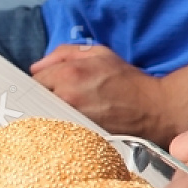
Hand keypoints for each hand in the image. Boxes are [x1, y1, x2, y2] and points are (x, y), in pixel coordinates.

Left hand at [30, 44, 177, 143]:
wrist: (154, 109)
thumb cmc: (127, 79)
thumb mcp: (98, 53)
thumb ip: (64, 53)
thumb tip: (36, 66)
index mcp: (69, 73)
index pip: (34, 79)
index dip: (40, 82)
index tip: (48, 86)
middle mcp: (67, 96)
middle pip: (35, 99)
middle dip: (41, 98)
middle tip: (55, 99)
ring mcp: (72, 118)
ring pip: (44, 116)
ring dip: (48, 113)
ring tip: (63, 111)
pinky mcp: (80, 135)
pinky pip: (58, 131)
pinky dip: (59, 127)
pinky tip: (70, 124)